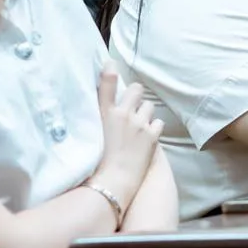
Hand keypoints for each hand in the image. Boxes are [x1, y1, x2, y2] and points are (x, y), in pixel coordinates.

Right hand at [91, 62, 162, 202]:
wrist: (112, 183)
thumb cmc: (94, 166)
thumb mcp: (88, 139)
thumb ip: (94, 123)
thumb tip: (97, 117)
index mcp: (103, 115)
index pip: (106, 86)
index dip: (109, 72)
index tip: (111, 63)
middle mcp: (123, 114)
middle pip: (136, 89)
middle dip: (135, 95)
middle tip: (132, 106)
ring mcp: (140, 124)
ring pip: (149, 105)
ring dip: (146, 112)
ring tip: (139, 125)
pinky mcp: (152, 135)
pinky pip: (158, 123)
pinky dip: (154, 128)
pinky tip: (148, 137)